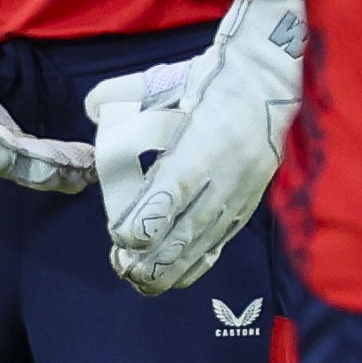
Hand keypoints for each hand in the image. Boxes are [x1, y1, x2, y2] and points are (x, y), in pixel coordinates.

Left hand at [88, 0, 305, 294]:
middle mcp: (226, 171)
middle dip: (156, 255)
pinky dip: (199, 260)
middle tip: (124, 269)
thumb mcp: (167, 80)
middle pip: (190, 225)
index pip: (174, 189)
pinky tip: (178, 277)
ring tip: (143, 283)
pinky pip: (224, 238)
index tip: (123, 237)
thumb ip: (124, 94)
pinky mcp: (250, 199)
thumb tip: (93, 110)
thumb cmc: (211, 79)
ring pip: (207, 238)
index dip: (149, 219)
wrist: (268, 80)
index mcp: (204, 141)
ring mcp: (242, 189)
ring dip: (174, 265)